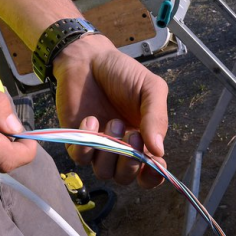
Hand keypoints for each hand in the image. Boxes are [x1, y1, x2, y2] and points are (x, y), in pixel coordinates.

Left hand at [52, 34, 167, 187]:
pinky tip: (91, 120)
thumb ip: (157, 117)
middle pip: (125, 177)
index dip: (152, 175)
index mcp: (142, 138)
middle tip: (132, 135)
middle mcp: (120, 147)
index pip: (149, 172)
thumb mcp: (150, 89)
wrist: (89, 58)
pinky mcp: (75, 139)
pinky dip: (87, 144)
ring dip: (110, 152)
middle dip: (130, 163)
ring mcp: (97, 145)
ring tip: (113, 121)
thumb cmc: (121, 72)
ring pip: (104, 172)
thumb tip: (159, 151)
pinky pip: (81, 157)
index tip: (154, 165)